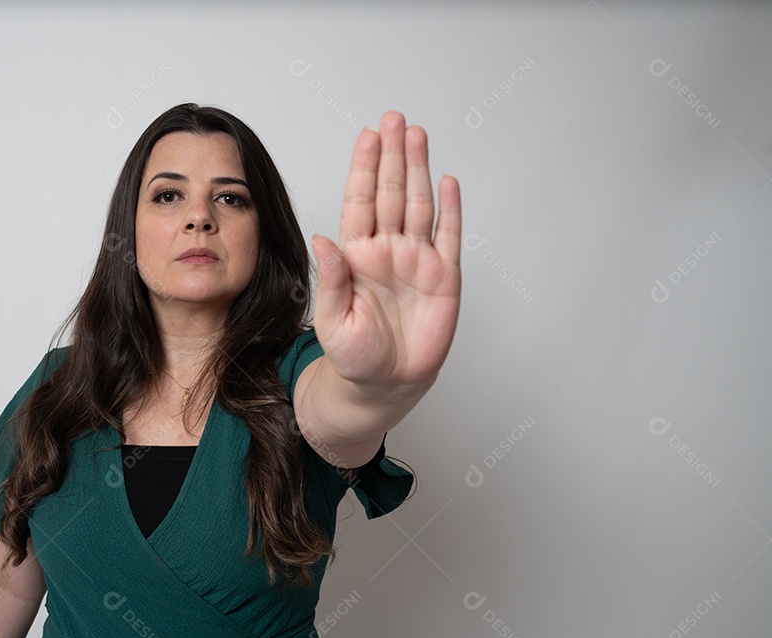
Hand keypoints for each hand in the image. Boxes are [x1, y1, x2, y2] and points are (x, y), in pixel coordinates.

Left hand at [310, 111, 461, 390]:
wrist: (385, 385)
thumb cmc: (353, 356)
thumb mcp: (332, 319)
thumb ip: (330, 278)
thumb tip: (320, 240)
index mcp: (357, 256)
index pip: (361, 201)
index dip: (365, 168)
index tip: (366, 136)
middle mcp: (387, 250)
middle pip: (392, 192)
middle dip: (392, 155)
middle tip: (393, 118)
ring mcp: (417, 260)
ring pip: (419, 204)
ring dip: (418, 169)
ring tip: (416, 134)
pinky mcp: (444, 277)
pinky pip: (448, 236)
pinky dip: (450, 209)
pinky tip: (447, 180)